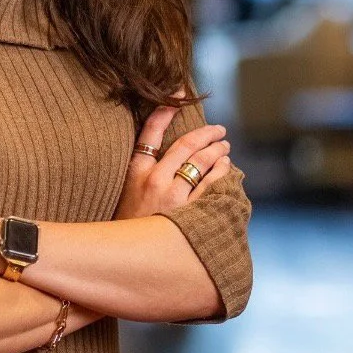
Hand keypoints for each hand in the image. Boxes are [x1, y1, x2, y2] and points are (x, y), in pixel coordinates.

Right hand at [114, 100, 231, 220]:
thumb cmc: (127, 223)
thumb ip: (142, 169)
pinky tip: (227, 170)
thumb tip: (163, 148)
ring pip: (203, 162)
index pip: (151, 129)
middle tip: (218, 130)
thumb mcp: (125, 192)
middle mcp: (156, 180)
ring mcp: (175, 197)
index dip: (167, 107)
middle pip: (187, 145)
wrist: (129, 259)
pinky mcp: (191, 214)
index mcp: (136, 171)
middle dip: (207, 134)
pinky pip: (214, 185)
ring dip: (218, 152)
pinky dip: (223, 173)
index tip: (179, 92)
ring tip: (224, 148)